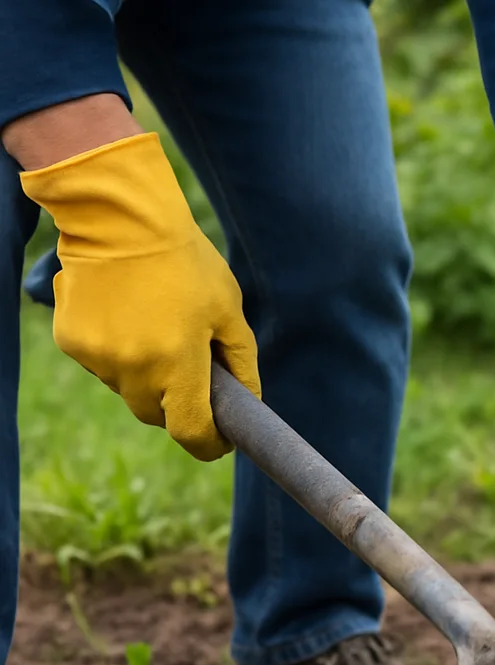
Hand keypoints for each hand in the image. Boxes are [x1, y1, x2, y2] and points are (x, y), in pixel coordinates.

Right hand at [18, 131, 259, 460]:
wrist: (118, 217)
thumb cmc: (185, 261)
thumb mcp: (229, 309)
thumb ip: (241, 361)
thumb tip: (249, 400)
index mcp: (178, 366)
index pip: (191, 432)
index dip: (209, 444)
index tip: (221, 441)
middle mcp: (134, 371)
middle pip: (158, 416)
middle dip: (177, 406)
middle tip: (191, 373)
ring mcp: (99, 359)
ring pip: (128, 390)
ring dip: (146, 376)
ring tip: (157, 328)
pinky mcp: (72, 342)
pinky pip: (103, 365)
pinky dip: (118, 353)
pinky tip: (126, 315)